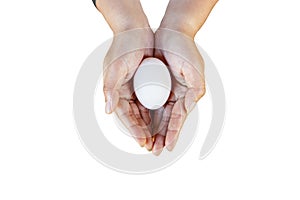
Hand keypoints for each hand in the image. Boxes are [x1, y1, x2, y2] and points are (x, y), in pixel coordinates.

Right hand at [103, 28, 153, 149]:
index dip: (134, 130)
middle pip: (134, 118)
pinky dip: (154, 112)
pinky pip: (150, 102)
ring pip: (143, 112)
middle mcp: (125, 92)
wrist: (135, 30)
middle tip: (152, 146)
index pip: (125, 116)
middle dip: (142, 132)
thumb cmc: (123, 47)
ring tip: (157, 139)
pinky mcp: (146, 83)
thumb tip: (107, 110)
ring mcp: (136, 88)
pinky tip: (161, 121)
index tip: (143, 142)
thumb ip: (110, 88)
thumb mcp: (115, 67)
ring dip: (149, 126)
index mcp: (116, 91)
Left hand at [151, 28, 205, 154]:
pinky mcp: (155, 86)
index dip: (173, 133)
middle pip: (169, 121)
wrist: (171, 32)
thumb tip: (191, 105)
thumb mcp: (194, 68)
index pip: (179, 118)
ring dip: (154, 130)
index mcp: (187, 95)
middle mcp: (177, 96)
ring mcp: (166, 91)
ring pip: (159, 116)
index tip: (168, 146)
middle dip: (163, 137)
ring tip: (148, 144)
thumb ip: (197, 88)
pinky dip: (147, 116)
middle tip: (155, 151)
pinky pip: (150, 104)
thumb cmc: (184, 48)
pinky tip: (142, 125)